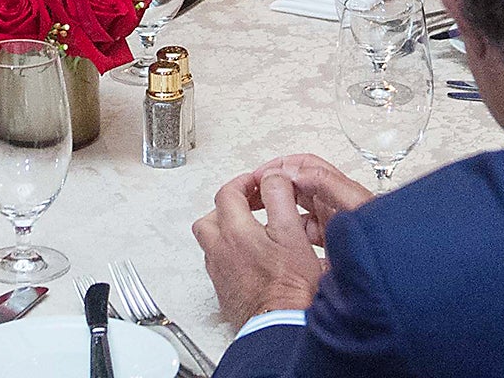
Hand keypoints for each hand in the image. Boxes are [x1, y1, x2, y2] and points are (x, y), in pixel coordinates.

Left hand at [192, 169, 328, 323]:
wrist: (280, 327)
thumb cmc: (289, 288)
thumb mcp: (292, 233)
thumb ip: (279, 198)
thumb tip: (271, 177)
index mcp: (235, 231)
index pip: (228, 193)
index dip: (244, 182)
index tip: (259, 183)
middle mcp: (220, 250)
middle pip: (212, 216)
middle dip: (230, 205)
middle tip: (251, 204)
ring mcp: (220, 272)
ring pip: (211, 241)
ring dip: (225, 229)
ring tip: (247, 229)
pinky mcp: (224, 291)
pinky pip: (217, 263)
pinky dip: (228, 253)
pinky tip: (247, 258)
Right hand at [236, 153, 373, 246]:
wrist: (391, 276)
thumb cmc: (379, 241)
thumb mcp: (353, 206)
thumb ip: (327, 185)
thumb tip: (296, 172)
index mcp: (339, 190)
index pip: (305, 166)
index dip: (281, 166)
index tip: (259, 176)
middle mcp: (336, 203)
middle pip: (299, 184)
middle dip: (275, 183)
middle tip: (252, 192)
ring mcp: (333, 223)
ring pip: (300, 208)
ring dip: (280, 207)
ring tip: (261, 214)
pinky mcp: (331, 243)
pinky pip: (305, 231)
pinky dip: (291, 230)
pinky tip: (280, 239)